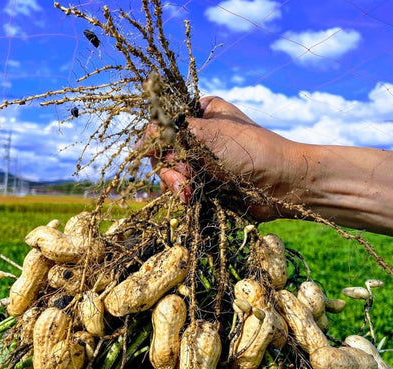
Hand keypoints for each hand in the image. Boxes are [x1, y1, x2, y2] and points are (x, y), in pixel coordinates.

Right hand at [145, 96, 295, 220]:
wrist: (282, 184)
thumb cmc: (250, 150)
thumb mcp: (208, 133)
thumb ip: (173, 131)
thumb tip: (142, 137)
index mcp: (200, 115)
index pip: (163, 124)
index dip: (157, 141)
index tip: (163, 153)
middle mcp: (198, 136)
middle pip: (163, 151)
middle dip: (170, 167)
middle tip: (184, 176)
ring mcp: (201, 161)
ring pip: (169, 172)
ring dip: (176, 183)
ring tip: (190, 191)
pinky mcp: (205, 183)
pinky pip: (181, 189)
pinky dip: (183, 194)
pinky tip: (192, 198)